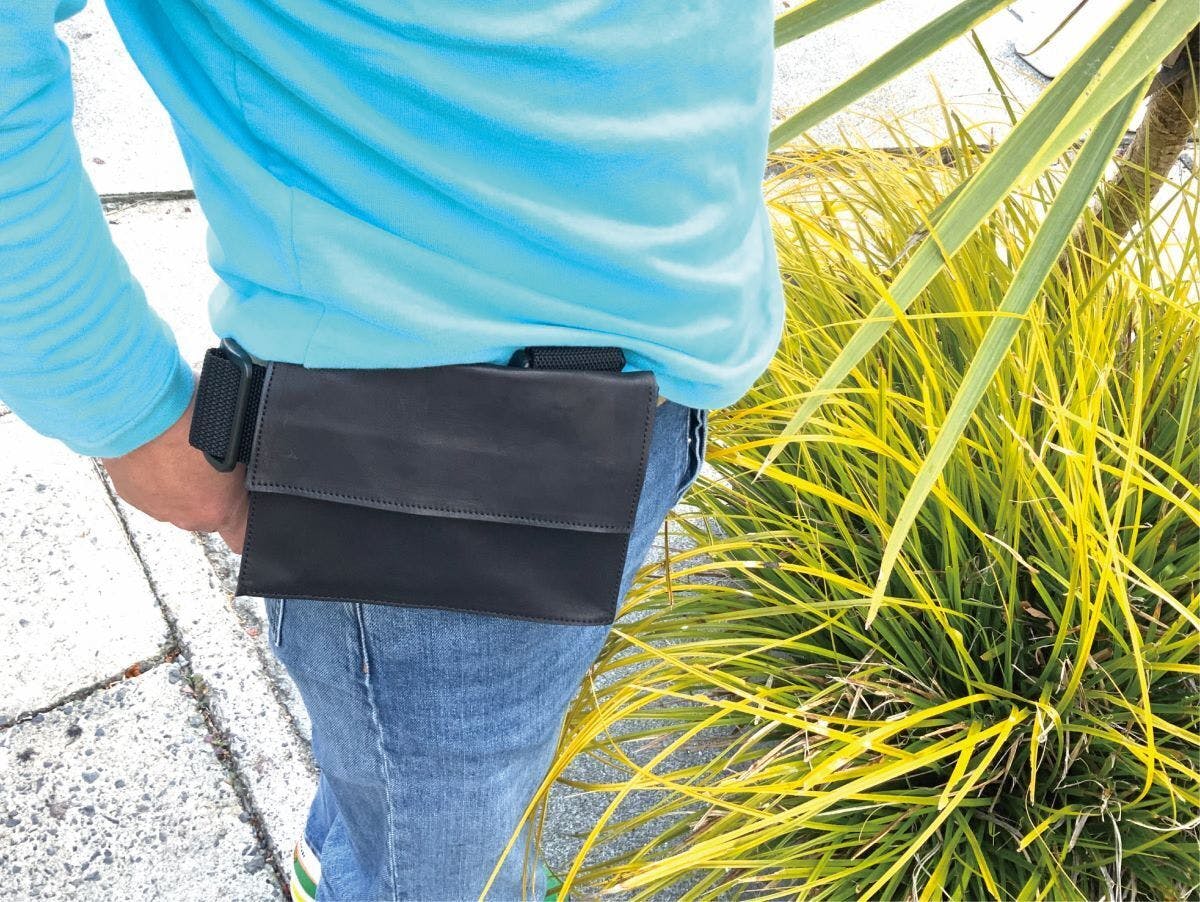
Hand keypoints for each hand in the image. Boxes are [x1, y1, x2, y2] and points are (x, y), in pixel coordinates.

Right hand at [101, 391, 249, 552]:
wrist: (137, 409)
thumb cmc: (191, 419)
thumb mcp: (236, 441)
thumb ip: (240, 467)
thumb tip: (245, 466)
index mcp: (218, 509)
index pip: (241, 537)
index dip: (246, 520)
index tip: (246, 503)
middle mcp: (185, 518)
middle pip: (207, 515)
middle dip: (211, 493)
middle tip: (210, 461)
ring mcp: (156, 508)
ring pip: (177, 503)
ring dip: (180, 484)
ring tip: (180, 450)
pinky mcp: (130, 494)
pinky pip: (150, 490)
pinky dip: (154, 475)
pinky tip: (157, 449)